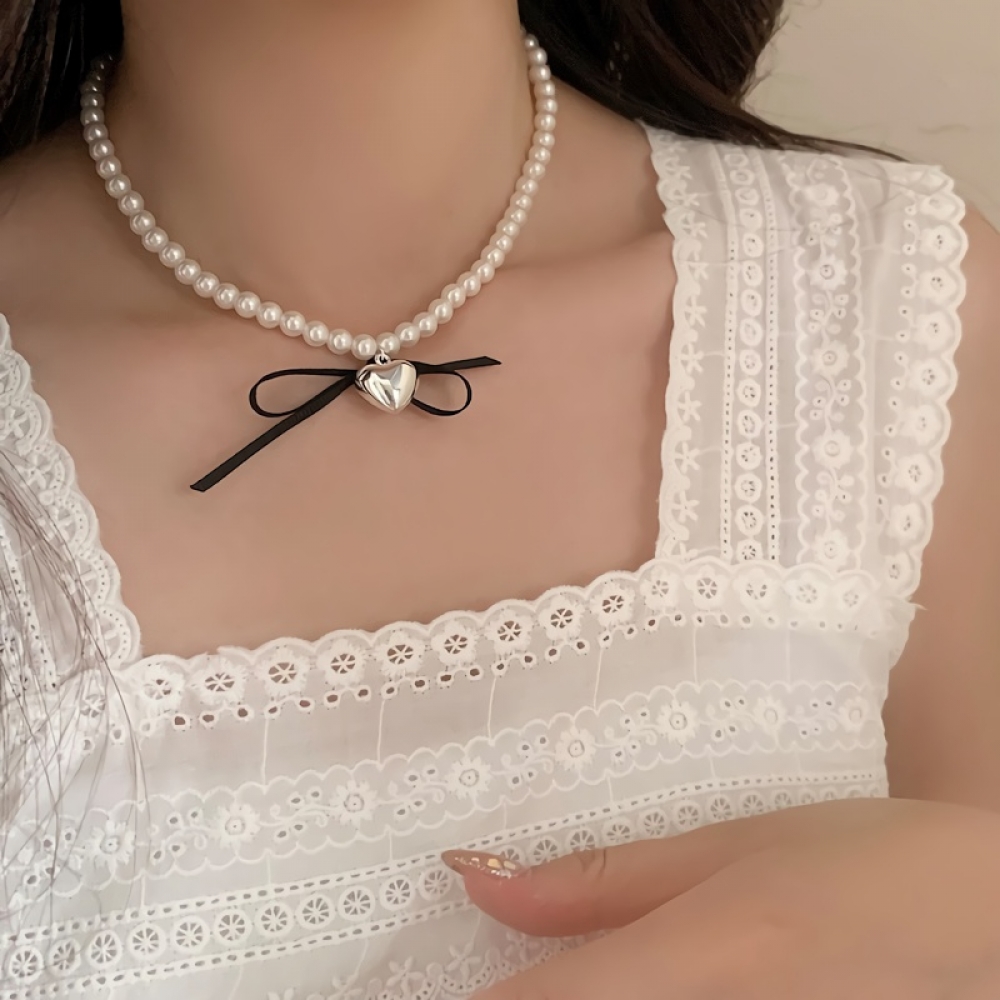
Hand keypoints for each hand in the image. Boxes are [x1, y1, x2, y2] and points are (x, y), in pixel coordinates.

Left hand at [443, 798, 999, 998]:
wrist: (988, 923)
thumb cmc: (861, 861)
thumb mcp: (730, 849)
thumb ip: (601, 882)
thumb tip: (478, 879)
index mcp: (700, 954)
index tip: (384, 986)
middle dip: (523, 994)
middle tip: (473, 967)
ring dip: (559, 993)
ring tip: (545, 966)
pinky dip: (611, 997)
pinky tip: (617, 973)